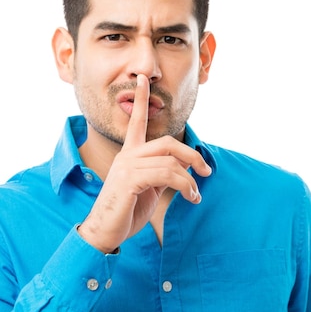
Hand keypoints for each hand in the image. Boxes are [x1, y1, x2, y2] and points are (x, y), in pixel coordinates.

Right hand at [78, 74, 211, 252]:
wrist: (104, 233)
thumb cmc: (126, 212)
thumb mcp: (149, 189)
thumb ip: (163, 173)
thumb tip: (184, 166)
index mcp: (130, 155)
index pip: (136, 122)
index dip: (141, 99)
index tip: (143, 78)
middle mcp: (127, 156)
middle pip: (168, 143)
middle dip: (192, 155)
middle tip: (206, 172)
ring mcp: (127, 167)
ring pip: (171, 162)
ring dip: (190, 180)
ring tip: (195, 196)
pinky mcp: (129, 180)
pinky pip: (167, 175)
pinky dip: (185, 186)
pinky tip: (189, 198)